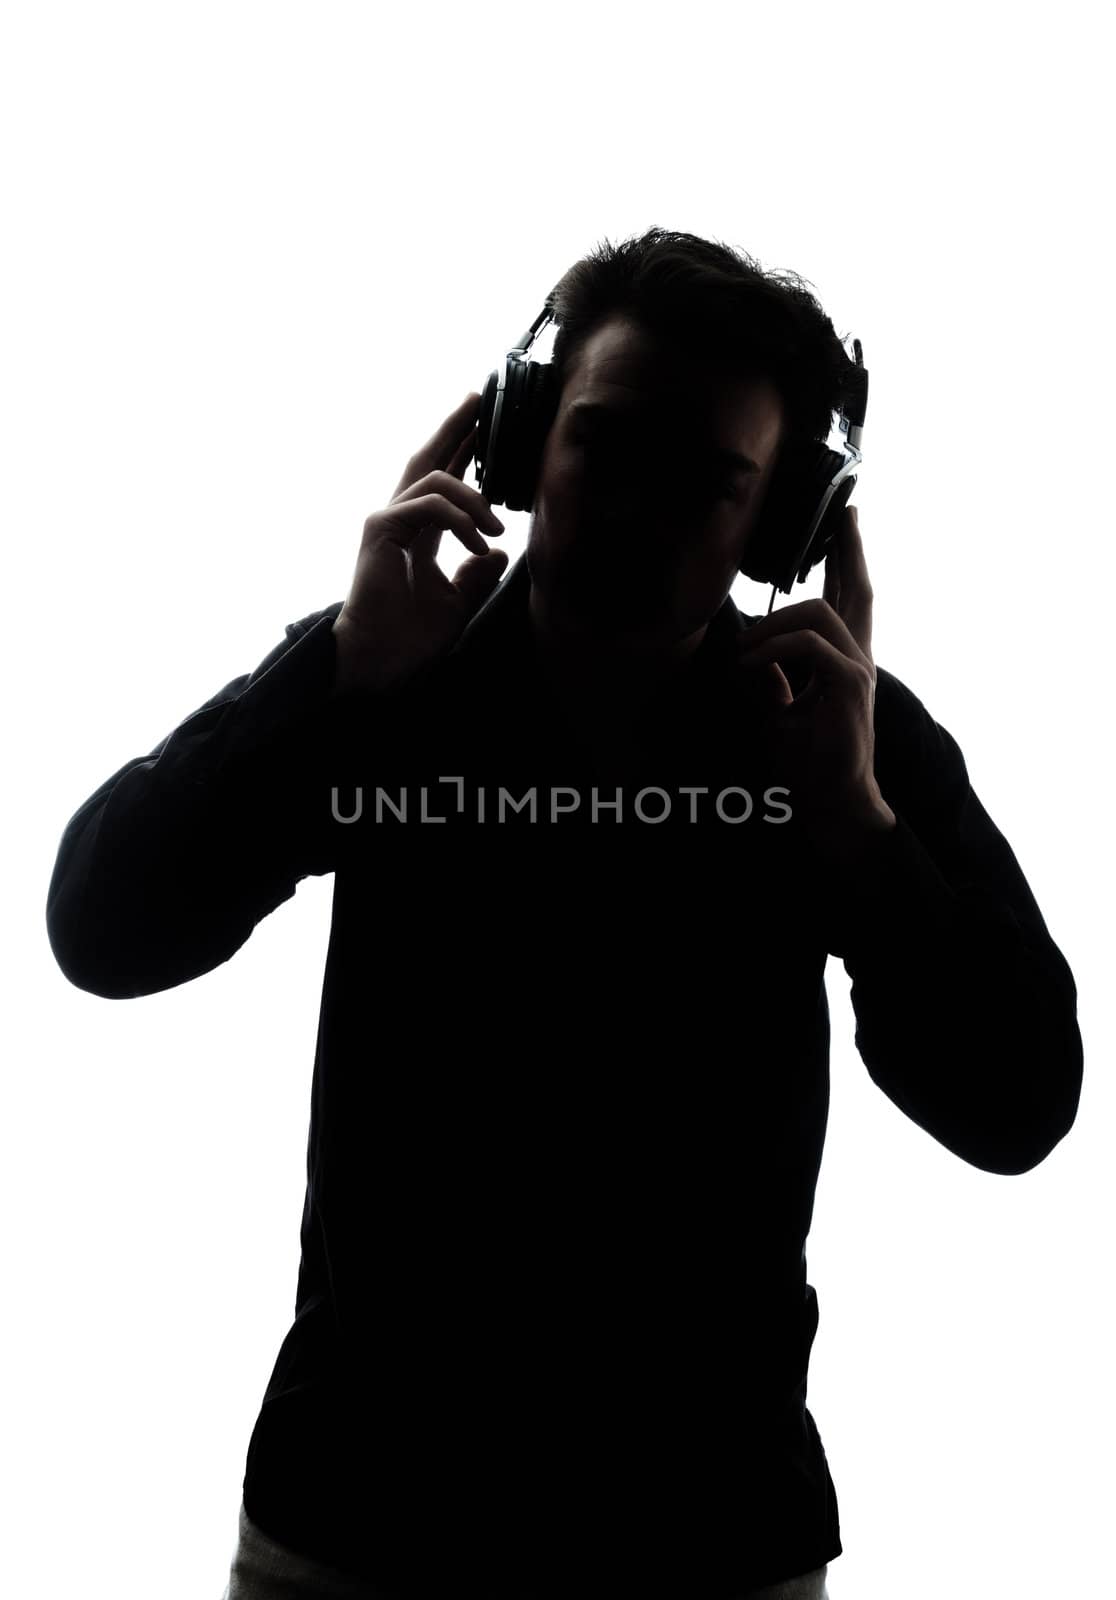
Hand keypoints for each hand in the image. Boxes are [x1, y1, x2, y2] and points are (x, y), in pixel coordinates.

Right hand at [332, 394, 508, 694]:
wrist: (382, 660)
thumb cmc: (411, 637)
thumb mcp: (459, 601)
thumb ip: (477, 575)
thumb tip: (499, 552)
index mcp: (418, 532)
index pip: (444, 481)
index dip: (464, 451)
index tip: (485, 425)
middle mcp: (401, 518)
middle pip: (429, 459)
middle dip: (455, 428)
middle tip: (479, 399)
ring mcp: (388, 520)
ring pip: (437, 479)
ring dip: (475, 497)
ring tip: (495, 527)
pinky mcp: (381, 528)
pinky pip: (429, 505)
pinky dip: (459, 518)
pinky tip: (477, 541)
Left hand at [734, 505, 895, 838]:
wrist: (832, 799)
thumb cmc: (808, 760)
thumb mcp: (778, 708)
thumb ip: (771, 675)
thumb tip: (749, 647)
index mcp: (843, 660)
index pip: (848, 600)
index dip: (847, 561)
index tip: (844, 525)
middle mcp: (857, 658)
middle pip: (858, 589)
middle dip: (848, 549)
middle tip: (843, 516)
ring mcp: (858, 670)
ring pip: (818, 612)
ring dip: (772, 624)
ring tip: (746, 653)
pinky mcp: (850, 685)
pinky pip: (811, 646)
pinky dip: (773, 650)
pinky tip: (750, 666)